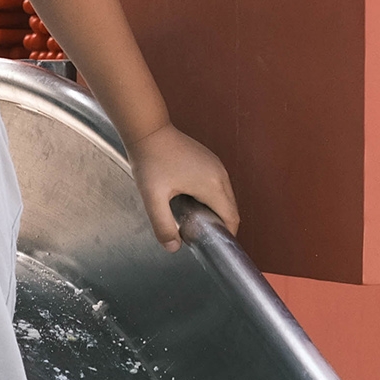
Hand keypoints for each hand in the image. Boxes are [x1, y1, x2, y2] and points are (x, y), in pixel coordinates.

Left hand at [125, 126, 238, 250]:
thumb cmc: (151, 161)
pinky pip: (219, 186)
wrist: (149, 131)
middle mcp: (220, 175)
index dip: (225, 235)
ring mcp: (216, 166)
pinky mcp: (210, 161)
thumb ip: (163, 226)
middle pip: (231, 209)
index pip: (231, 218)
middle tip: (200, 236)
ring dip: (216, 212)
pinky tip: (193, 203)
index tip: (212, 245)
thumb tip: (173, 247)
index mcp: (212, 185)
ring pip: (226, 197)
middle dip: (220, 225)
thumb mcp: (153, 199)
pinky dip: (212, 199)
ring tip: (195, 222)